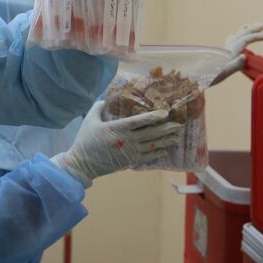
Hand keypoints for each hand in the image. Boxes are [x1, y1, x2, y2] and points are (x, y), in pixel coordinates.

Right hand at [51, 101, 181, 187]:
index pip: (139, 121)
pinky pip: (148, 157)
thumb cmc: (85, 141)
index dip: (153, 116)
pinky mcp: (130, 161)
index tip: (165, 113)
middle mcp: (126, 140)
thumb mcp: (89, 121)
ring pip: (152, 146)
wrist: (83, 163)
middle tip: (179, 124)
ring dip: (166, 141)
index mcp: (116, 128)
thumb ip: (98, 108)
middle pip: (151, 134)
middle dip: (166, 129)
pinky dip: (158, 153)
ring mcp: (130, 152)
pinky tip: (165, 149)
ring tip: (176, 137)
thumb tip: (106, 99)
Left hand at [211, 22, 262, 85]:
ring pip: (235, 37)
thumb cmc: (206, 77)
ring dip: (244, 31)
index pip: (246, 40)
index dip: (258, 36)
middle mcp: (226, 49)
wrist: (191, 77)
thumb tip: (244, 55)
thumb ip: (234, 65)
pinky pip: (229, 42)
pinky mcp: (218, 55)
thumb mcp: (222, 73)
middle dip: (252, 30)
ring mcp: (221, 51)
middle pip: (240, 35)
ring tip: (249, 26)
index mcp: (229, 52)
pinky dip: (235, 36)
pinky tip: (232, 37)